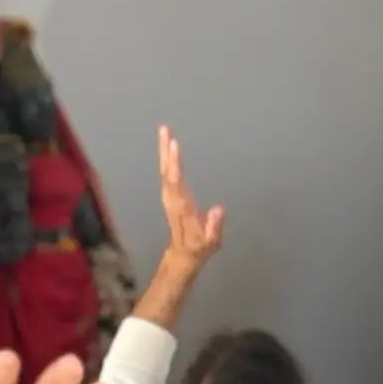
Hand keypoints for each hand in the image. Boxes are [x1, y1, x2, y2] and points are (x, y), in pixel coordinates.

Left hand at [158, 126, 224, 272]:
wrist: (184, 254)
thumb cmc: (199, 247)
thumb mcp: (210, 242)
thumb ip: (214, 226)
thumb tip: (219, 209)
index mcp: (182, 206)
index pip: (176, 181)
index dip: (175, 163)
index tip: (175, 145)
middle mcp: (172, 198)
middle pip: (166, 171)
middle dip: (166, 150)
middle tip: (165, 129)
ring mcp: (169, 196)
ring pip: (164, 170)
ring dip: (164, 151)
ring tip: (165, 132)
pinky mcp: (169, 195)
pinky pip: (166, 174)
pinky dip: (166, 159)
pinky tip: (168, 149)